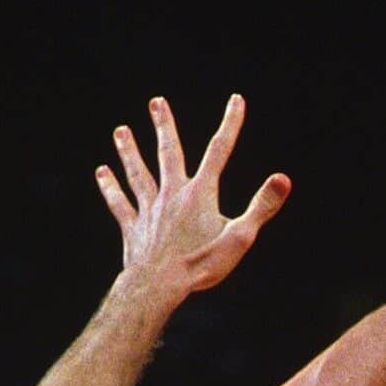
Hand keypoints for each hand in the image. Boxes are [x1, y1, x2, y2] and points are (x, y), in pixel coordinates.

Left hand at [98, 94, 291, 301]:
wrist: (160, 286)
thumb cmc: (202, 265)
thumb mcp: (240, 237)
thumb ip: (262, 206)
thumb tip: (284, 179)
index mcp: (200, 194)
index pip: (219, 151)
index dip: (231, 124)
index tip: (236, 100)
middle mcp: (172, 194)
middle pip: (168, 153)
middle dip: (164, 126)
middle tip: (156, 102)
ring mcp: (149, 210)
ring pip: (138, 174)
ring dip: (129, 151)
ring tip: (121, 131)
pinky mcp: (134, 229)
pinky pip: (120, 204)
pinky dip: (110, 187)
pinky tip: (102, 173)